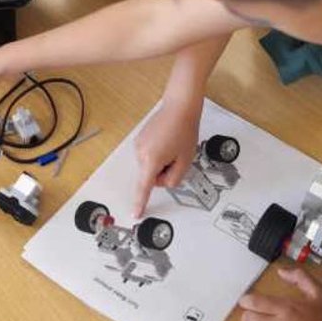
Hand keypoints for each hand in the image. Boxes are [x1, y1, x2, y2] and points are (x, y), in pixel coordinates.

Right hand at [132, 96, 202, 217]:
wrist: (179, 107)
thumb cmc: (184, 131)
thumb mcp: (186, 160)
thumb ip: (174, 178)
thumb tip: (163, 181)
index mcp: (151, 160)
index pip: (144, 187)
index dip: (140, 202)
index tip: (135, 213)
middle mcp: (140, 153)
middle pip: (152, 176)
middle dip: (165, 171)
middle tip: (177, 155)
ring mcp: (138, 145)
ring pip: (151, 166)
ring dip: (162, 161)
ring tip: (173, 145)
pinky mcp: (139, 139)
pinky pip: (149, 156)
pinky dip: (158, 153)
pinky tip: (167, 140)